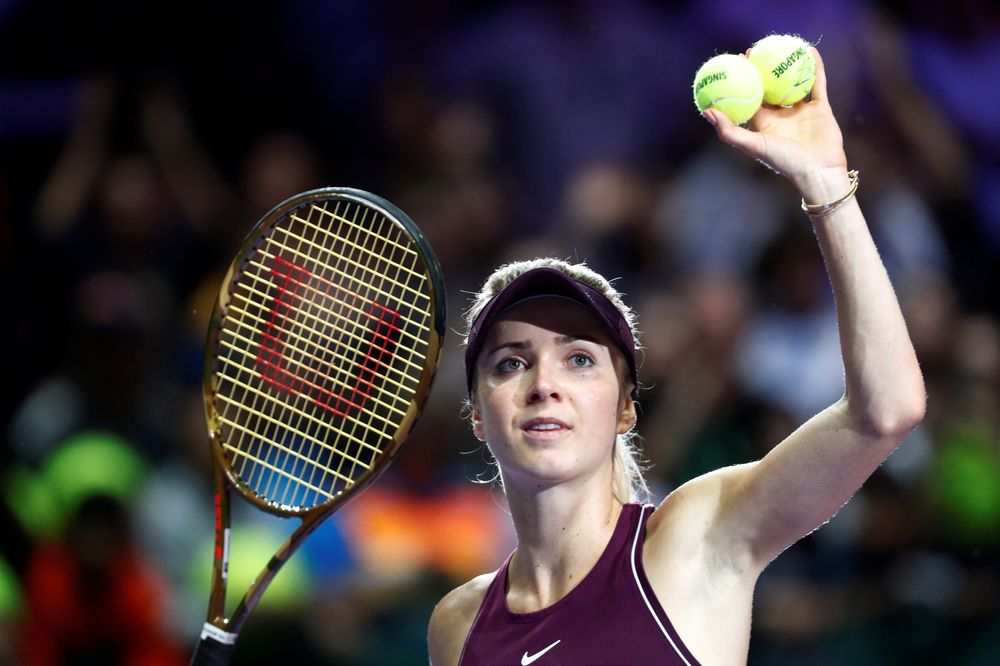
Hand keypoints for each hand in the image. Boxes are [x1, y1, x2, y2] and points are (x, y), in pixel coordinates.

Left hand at [702, 47, 848, 194]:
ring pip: (794, 84)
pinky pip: (817, 84)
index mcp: (764, 124)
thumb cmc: (784, 161)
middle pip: (771, 89)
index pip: (751, 98)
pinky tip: (809, 51)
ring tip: (782, 46)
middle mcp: (782, 116)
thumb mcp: (753, 145)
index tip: (736, 63)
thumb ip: (729, 131)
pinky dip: (815, 68)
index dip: (743, 81)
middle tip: (756, 51)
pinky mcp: (821, 109)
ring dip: (789, 67)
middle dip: (763, 71)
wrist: (818, 171)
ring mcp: (801, 112)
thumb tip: (707, 111)